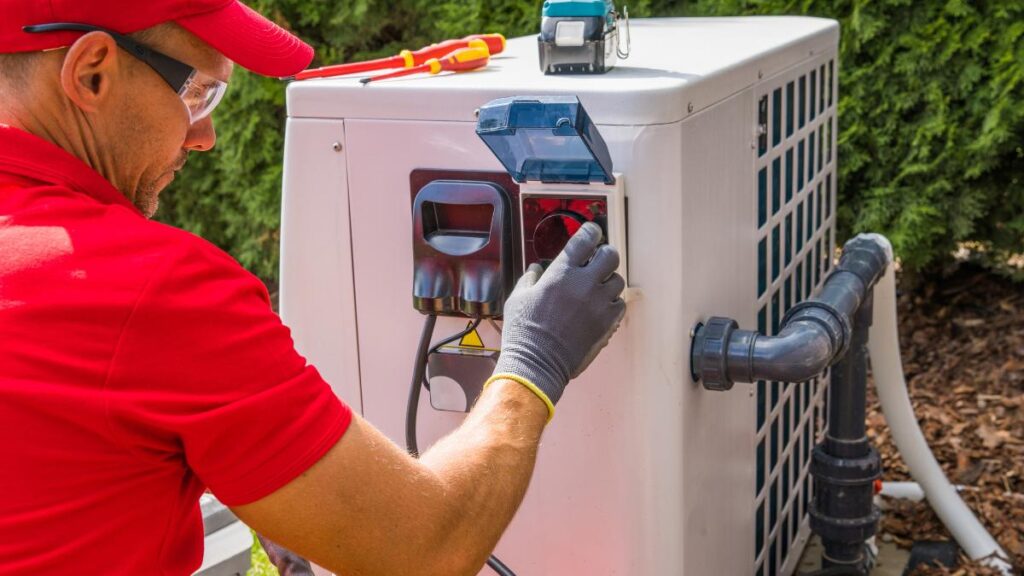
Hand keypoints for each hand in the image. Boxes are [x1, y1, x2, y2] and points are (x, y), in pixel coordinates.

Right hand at [488, 222, 625, 419]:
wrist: (537, 363)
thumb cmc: (523, 331)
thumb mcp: (518, 298)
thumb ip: (530, 278)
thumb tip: (537, 269)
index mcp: (561, 273)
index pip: (585, 238)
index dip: (591, 231)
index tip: (591, 232)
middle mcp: (584, 284)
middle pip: (610, 255)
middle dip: (605, 254)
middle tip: (597, 260)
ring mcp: (599, 303)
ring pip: (618, 280)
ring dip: (608, 281)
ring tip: (597, 288)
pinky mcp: (607, 323)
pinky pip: (620, 304)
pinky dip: (613, 303)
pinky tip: (601, 307)